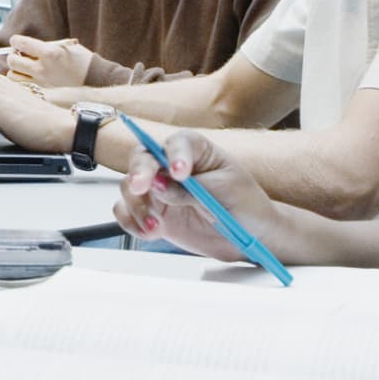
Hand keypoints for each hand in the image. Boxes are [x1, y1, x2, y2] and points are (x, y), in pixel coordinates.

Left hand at [3, 35, 94, 87]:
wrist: (96, 83)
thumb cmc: (82, 61)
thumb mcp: (67, 46)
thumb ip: (46, 45)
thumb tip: (26, 45)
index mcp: (49, 52)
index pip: (19, 43)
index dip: (17, 41)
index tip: (19, 42)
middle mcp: (42, 68)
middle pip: (12, 60)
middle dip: (14, 55)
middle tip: (21, 55)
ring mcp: (40, 83)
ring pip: (13, 76)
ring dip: (16, 70)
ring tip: (25, 68)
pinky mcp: (41, 94)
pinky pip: (21, 87)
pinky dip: (21, 82)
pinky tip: (29, 79)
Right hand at [113, 129, 281, 261]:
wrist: (250, 237)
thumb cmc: (246, 205)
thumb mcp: (226, 192)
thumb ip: (191, 189)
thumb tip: (160, 186)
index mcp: (196, 150)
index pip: (178, 142)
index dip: (174, 154)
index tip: (179, 173)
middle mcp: (172, 166)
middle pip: (143, 158)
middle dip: (140, 172)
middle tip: (142, 187)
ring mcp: (160, 190)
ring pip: (130, 187)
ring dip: (137, 205)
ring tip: (156, 224)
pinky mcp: (154, 213)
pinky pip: (128, 213)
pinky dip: (132, 222)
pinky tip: (150, 232)